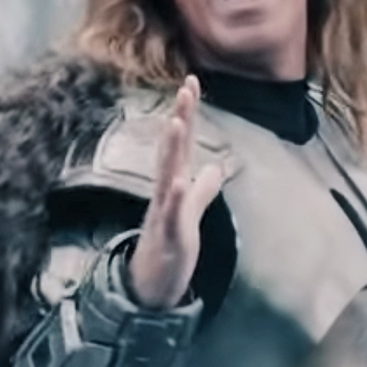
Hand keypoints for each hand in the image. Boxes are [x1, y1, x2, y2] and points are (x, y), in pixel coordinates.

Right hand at [126, 76, 227, 310]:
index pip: (182, 143)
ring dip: (171, 149)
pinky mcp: (168, 234)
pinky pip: (170, 213)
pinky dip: (175, 197)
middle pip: (173, 149)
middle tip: (185, 88)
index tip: (192, 81)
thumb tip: (214, 167)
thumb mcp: (191, 213)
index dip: (187, 113)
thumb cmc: (170, 246)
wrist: (152, 285)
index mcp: (174, 184)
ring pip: (166, 175)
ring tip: (176, 123)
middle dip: (179, 119)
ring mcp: (165, 211)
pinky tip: (180, 181)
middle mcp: (166, 192)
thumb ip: (203, 190)